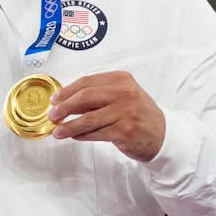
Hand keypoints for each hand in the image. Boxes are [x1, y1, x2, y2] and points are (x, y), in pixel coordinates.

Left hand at [46, 70, 165, 161]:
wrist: (162, 134)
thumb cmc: (138, 113)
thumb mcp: (122, 96)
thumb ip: (98, 95)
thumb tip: (67, 101)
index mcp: (121, 79)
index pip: (87, 82)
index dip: (67, 91)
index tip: (55, 99)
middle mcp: (124, 93)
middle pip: (85, 97)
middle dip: (64, 107)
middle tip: (53, 115)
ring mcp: (125, 112)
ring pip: (88, 118)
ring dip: (68, 126)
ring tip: (57, 131)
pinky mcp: (124, 131)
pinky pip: (95, 133)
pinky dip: (81, 135)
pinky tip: (74, 136)